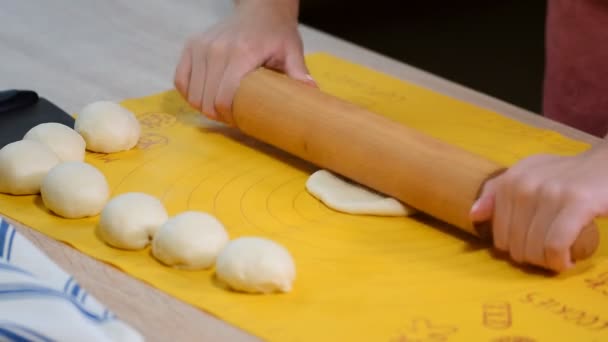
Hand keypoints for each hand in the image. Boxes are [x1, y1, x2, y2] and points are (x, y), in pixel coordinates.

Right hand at [174, 0, 313, 124]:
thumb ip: (298, 72)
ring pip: (192, 92)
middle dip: (218, 115)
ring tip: (220, 109)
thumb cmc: (277, 32)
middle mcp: (216, 49)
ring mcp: (201, 46)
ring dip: (204, 106)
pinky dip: (189, 93)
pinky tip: (203, 98)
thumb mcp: (291, 50)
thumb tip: (311, 92)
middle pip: (206, 98)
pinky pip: (181, 79)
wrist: (259, 8)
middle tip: (232, 118)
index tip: (240, 121)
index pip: (224, 95)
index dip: (229, 115)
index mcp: (241, 52)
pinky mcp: (191, 46)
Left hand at [470, 144, 607, 271]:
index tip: (531, 248)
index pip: (498, 234)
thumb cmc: (564, 175)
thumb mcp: (527, 175)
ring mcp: (550, 193)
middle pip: (515, 245)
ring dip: (548, 263)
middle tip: (548, 255)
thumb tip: (473, 215)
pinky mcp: (577, 202)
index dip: (514, 249)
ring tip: (558, 259)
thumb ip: (497, 193)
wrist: (606, 163)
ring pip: (534, 248)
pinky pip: (556, 245)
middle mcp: (525, 185)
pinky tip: (566, 262)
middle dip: (532, 257)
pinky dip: (560, 261)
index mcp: (510, 180)